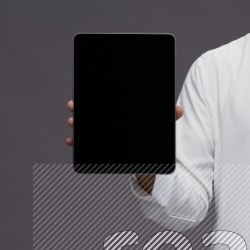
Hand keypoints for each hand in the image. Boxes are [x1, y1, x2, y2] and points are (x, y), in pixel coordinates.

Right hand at [63, 99, 183, 145]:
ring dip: (77, 124)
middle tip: (73, 106)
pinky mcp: (102, 147)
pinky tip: (71, 142)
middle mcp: (109, 120)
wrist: (150, 155)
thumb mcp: (160, 126)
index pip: (105, 100)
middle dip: (79, 108)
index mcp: (119, 111)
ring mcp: (104, 134)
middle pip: (91, 111)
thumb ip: (168, 118)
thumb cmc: (152, 136)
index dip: (92, 96)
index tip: (83, 95)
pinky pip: (86, 143)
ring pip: (86, 125)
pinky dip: (78, 142)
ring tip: (73, 124)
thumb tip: (179, 110)